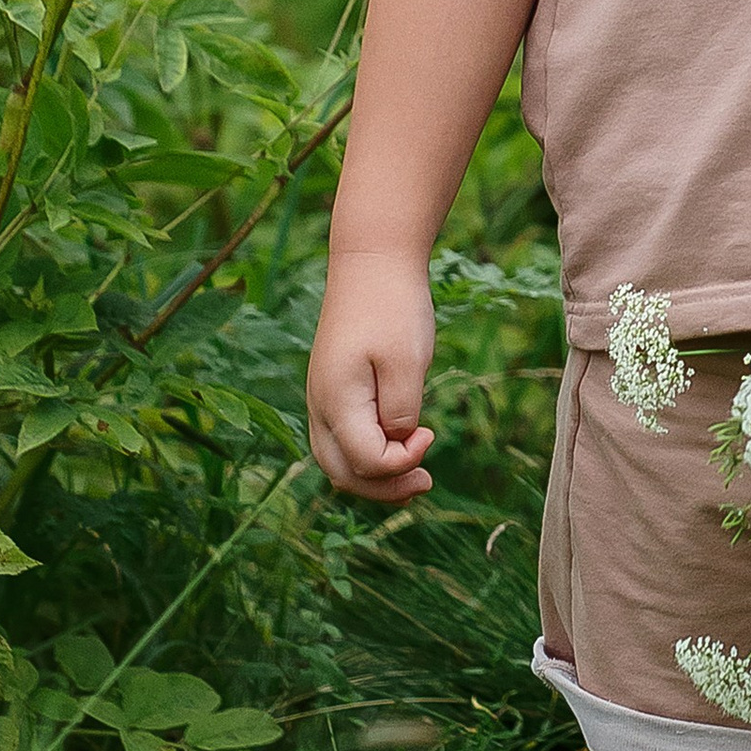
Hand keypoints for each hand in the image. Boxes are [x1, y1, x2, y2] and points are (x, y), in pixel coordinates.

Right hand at [307, 249, 438, 502]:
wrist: (372, 263)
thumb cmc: (393, 307)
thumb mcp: (407, 361)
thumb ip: (402, 410)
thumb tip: (397, 443)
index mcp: (336, 401)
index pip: (365, 462)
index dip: (402, 463)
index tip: (430, 433)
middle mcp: (320, 407)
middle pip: (343, 474)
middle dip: (386, 488)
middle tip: (427, 483)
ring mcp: (322, 400)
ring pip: (338, 461)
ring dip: (375, 477)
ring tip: (416, 478)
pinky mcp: (333, 391)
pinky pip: (342, 440)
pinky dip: (368, 456)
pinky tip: (399, 450)